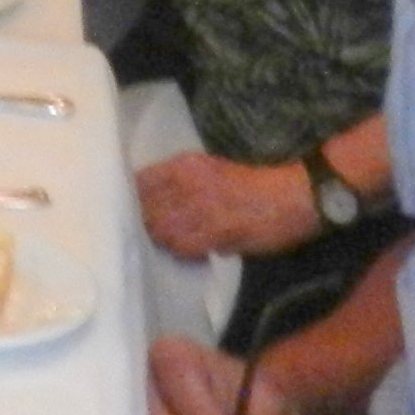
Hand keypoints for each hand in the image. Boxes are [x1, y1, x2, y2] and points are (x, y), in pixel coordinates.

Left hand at [139, 152, 319, 261]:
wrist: (290, 197)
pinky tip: (181, 249)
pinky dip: (177, 250)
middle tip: (137, 230)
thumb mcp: (212, 168)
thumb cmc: (253, 182)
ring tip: (157, 242)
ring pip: (159, 230)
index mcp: (186, 165)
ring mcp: (199, 212)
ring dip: (157, 237)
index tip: (124, 206)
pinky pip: (181, 247)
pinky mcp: (213, 235)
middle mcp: (187, 185)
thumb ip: (182, 180)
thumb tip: (156, 199)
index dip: (131, 197)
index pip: (141, 181)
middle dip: (140, 219)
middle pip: (145, 208)